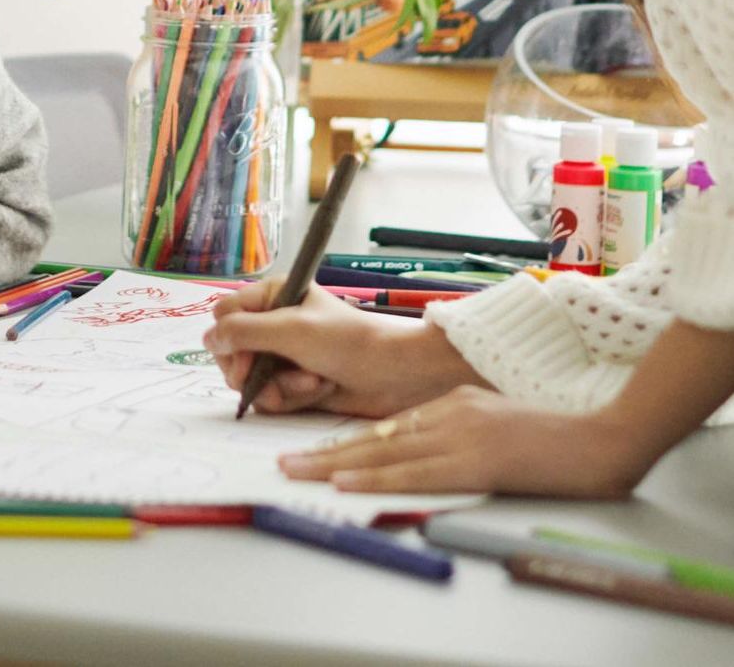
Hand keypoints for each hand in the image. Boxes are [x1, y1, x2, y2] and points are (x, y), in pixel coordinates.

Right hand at [204, 281, 485, 416]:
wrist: (396, 375)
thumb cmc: (348, 342)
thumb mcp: (291, 330)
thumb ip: (243, 332)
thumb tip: (208, 339)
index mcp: (272, 296)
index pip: (225, 316)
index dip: (229, 340)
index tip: (245, 359)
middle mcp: (274, 323)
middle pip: (232, 352)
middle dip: (254, 371)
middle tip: (272, 380)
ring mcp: (285, 355)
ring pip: (252, 379)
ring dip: (280, 387)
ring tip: (312, 382)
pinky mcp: (296, 383)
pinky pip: (273, 397)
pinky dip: (294, 397)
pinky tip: (319, 389)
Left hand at [278, 386, 648, 497]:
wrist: (597, 440)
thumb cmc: (551, 438)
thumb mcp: (490, 420)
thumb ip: (454, 429)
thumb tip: (416, 452)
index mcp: (449, 403)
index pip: (386, 426)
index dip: (346, 441)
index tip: (314, 452)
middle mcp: (445, 413)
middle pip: (373, 436)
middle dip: (325, 451)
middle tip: (284, 460)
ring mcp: (457, 435)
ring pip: (383, 452)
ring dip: (335, 464)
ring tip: (298, 471)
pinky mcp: (474, 460)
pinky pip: (415, 472)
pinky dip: (377, 477)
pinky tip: (347, 480)